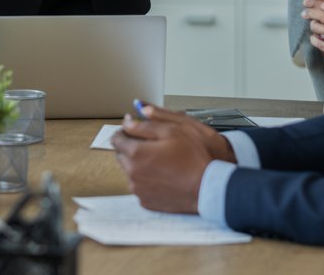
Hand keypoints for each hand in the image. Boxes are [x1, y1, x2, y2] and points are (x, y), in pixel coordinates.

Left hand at [112, 108, 230, 212]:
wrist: (207, 188)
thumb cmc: (192, 158)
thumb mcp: (172, 131)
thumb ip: (145, 125)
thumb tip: (127, 123)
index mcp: (136, 153)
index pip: (116, 139)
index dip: (124, 131)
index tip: (133, 130)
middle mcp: (132, 173)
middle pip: (121, 155)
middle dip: (131, 147)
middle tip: (150, 144)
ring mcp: (138, 189)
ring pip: (129, 171)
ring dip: (138, 163)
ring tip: (159, 161)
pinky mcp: (145, 201)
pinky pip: (139, 186)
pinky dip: (145, 179)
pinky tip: (162, 175)